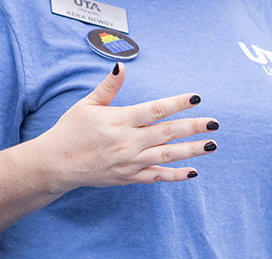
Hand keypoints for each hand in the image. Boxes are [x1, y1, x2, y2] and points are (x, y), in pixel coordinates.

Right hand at [36, 64, 218, 191]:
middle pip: (167, 133)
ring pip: (167, 155)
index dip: (177, 103)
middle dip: (194, 128)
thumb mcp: (88, 104)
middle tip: (215, 123)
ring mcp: (129, 162)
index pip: (155, 110)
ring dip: (192, 151)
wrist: (56, 164)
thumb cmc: (71, 131)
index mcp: (120, 121)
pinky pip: (156, 177)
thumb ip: (109, 87)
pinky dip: (175, 175)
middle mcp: (128, 142)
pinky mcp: (128, 178)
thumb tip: (122, 66)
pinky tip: (193, 171)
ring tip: (212, 145)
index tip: (196, 98)